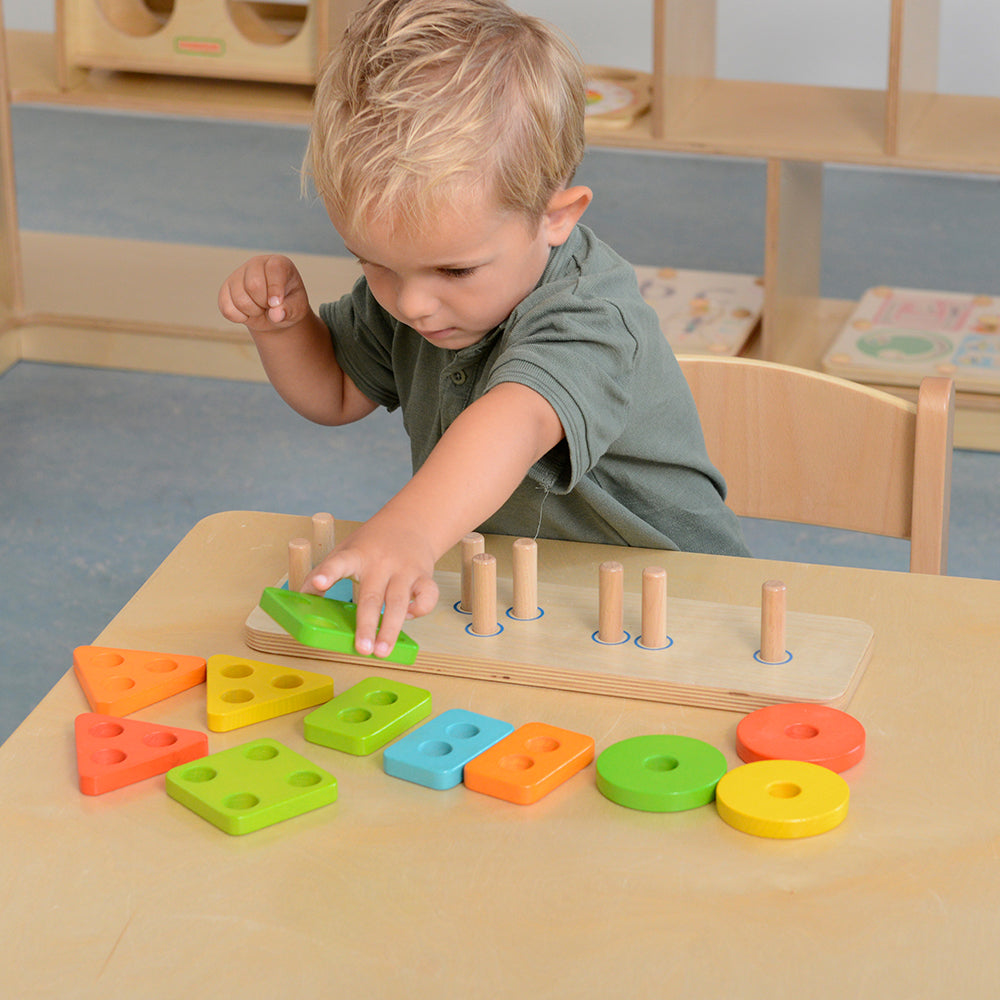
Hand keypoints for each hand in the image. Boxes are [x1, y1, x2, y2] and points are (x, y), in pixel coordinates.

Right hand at [218, 254, 310, 333]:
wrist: (274, 313)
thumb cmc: (289, 305)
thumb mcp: (297, 309)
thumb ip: (289, 310)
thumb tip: (276, 315)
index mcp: (279, 263)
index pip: (274, 269)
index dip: (275, 288)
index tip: (276, 304)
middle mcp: (257, 264)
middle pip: (253, 285)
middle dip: (263, 304)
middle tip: (270, 307)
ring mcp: (238, 274)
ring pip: (239, 298)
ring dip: (252, 312)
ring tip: (261, 309)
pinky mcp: (226, 288)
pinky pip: (226, 307)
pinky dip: (238, 317)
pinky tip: (248, 313)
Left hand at [302, 518, 439, 658]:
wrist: (411, 522)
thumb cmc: (373, 543)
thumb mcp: (345, 550)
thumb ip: (326, 572)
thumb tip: (302, 597)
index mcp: (357, 555)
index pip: (339, 563)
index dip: (327, 574)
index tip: (318, 584)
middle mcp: (381, 563)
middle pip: (373, 597)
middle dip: (367, 625)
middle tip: (362, 649)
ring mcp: (405, 570)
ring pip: (400, 602)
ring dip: (392, 628)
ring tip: (383, 651)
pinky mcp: (424, 576)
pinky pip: (427, 597)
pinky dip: (420, 610)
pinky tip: (409, 617)